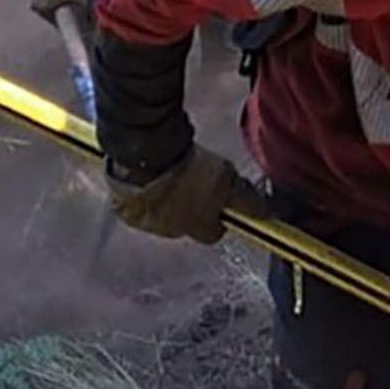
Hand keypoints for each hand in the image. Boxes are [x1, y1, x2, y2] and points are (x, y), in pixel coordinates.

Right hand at [105, 144, 265, 243]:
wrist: (147, 155)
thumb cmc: (189, 169)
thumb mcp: (228, 180)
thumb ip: (246, 200)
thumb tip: (267, 215)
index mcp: (197, 229)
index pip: (214, 232)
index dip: (218, 216)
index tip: (219, 200)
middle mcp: (171, 232)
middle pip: (185, 224)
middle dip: (190, 207)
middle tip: (192, 180)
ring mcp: (145, 222)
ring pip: (159, 216)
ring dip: (165, 200)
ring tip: (168, 173)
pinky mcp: (123, 209)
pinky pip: (135, 205)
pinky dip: (141, 193)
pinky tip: (147, 174)